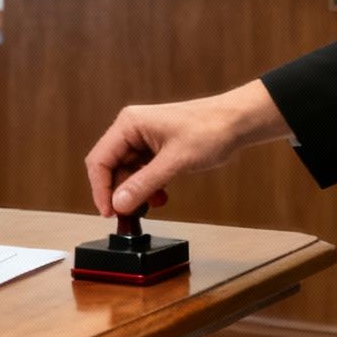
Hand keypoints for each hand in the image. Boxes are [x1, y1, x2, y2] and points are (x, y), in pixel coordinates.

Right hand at [84, 80, 290, 217]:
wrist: (237, 122)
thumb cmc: (210, 129)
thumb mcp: (175, 161)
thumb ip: (144, 184)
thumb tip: (119, 203)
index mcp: (129, 124)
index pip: (99, 160)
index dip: (100, 189)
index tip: (109, 212)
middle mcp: (132, 129)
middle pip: (110, 168)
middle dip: (119, 193)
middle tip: (130, 215)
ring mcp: (143, 139)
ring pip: (126, 172)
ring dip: (136, 192)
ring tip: (151, 205)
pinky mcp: (155, 148)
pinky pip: (141, 172)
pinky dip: (148, 187)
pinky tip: (160, 195)